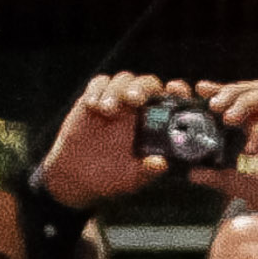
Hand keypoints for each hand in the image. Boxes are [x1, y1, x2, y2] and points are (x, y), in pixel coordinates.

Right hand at [37, 71, 187, 207]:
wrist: (79, 176)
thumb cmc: (111, 176)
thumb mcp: (132, 178)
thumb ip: (147, 172)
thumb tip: (161, 164)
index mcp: (155, 124)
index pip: (171, 99)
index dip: (178, 89)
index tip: (173, 88)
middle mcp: (138, 108)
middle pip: (147, 83)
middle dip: (141, 87)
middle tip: (133, 100)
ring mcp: (117, 101)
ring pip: (124, 80)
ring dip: (117, 90)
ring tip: (106, 110)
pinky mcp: (95, 98)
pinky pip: (99, 83)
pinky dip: (97, 89)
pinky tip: (92, 106)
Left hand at [190, 80, 257, 227]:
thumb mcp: (243, 186)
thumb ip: (219, 176)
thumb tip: (192, 173)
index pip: (245, 96)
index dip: (223, 89)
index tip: (199, 89)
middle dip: (234, 92)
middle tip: (213, 105)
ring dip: (248, 102)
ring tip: (228, 118)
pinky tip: (251, 147)